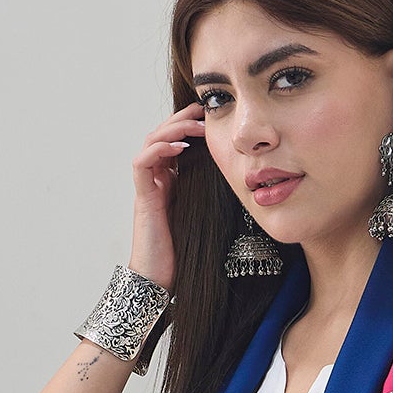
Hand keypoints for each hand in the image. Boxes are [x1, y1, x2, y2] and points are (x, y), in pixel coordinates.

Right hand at [130, 100, 205, 295]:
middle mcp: (159, 180)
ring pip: (151, 143)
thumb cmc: (188, 253)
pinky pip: (142, 164)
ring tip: (194, 124)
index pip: (177, 141)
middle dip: (182, 118)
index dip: (191, 124)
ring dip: (172, 128)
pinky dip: (158, 150)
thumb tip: (249, 180)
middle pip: (162, 135)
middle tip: (203, 110)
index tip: (213, 115)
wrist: (164, 281)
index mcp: (174, 182)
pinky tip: (178, 146)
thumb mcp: (211, 215)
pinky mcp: (143, 198)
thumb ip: (219, 195)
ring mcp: (148, 188)